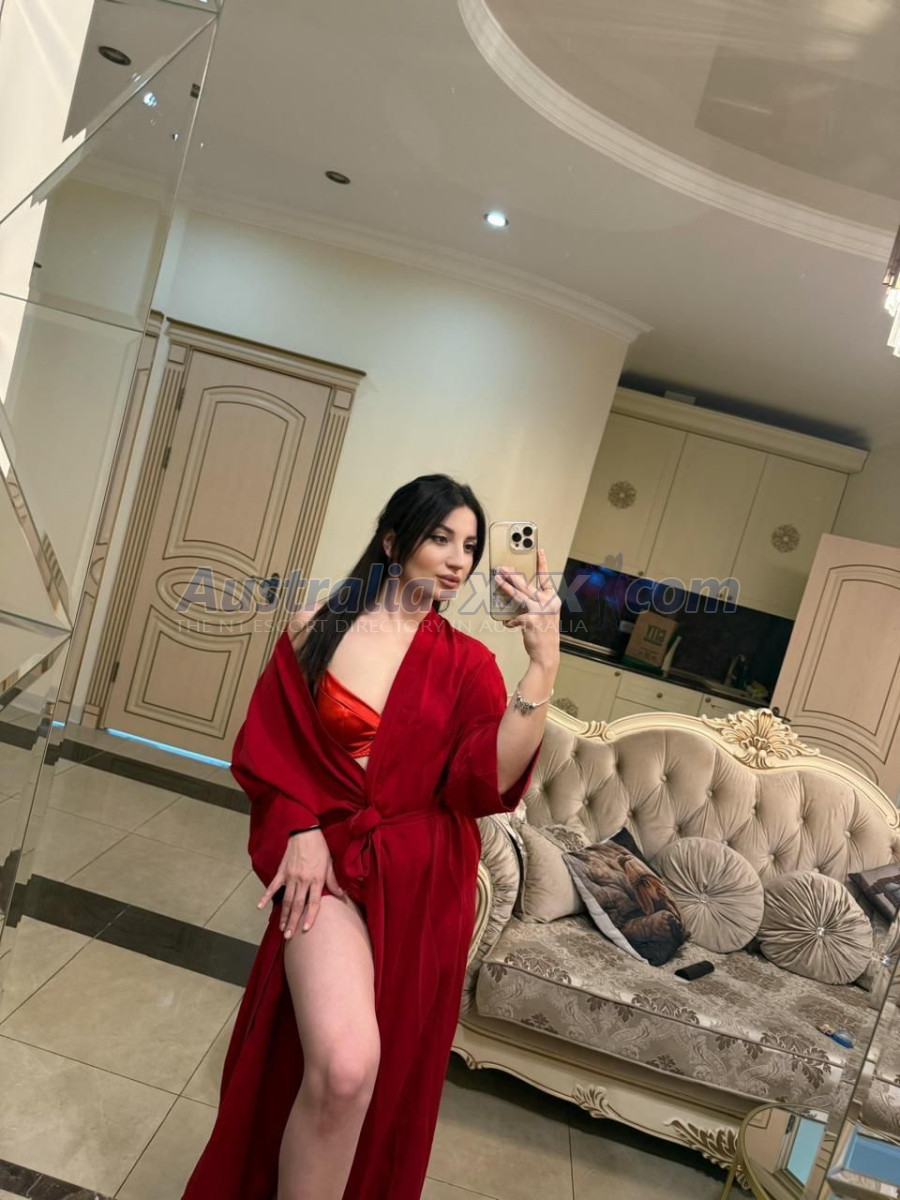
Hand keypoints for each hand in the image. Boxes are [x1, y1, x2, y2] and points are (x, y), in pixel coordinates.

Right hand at [258, 828, 344, 936]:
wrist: (306, 832)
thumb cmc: (320, 848)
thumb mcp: (329, 864)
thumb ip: (333, 881)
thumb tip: (341, 894)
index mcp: (316, 879)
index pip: (314, 902)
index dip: (310, 916)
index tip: (305, 929)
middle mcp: (303, 880)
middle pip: (298, 905)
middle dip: (293, 922)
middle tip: (289, 936)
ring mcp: (291, 876)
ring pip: (286, 899)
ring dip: (283, 915)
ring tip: (281, 928)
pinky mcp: (282, 871)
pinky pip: (273, 886)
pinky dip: (266, 896)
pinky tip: (260, 906)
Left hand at [493, 547, 560, 665]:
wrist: (547, 653)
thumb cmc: (544, 634)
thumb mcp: (545, 615)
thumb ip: (535, 603)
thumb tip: (516, 595)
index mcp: (553, 599)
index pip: (546, 578)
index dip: (542, 563)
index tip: (539, 551)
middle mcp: (548, 602)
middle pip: (527, 584)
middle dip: (513, 575)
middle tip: (503, 568)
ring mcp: (540, 610)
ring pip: (519, 594)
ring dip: (506, 586)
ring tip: (497, 579)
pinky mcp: (531, 619)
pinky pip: (515, 616)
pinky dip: (510, 620)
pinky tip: (508, 624)